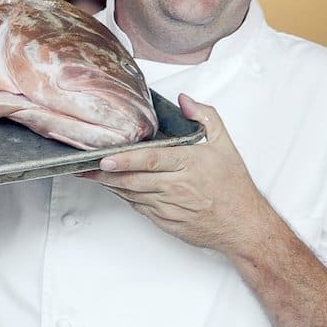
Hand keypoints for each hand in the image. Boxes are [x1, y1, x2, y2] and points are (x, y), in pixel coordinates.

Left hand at [78, 94, 274, 253]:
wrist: (244, 225)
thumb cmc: (234, 186)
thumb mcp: (225, 144)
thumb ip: (205, 117)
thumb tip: (184, 100)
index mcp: (189, 164)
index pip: (150, 160)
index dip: (124, 160)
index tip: (104, 159)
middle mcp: (176, 187)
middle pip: (132, 179)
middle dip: (104, 174)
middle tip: (83, 167)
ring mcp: (169, 207)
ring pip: (131, 194)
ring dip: (110, 185)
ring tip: (90, 175)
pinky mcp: (165, 221)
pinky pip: (139, 207)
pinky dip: (125, 197)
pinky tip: (115, 188)